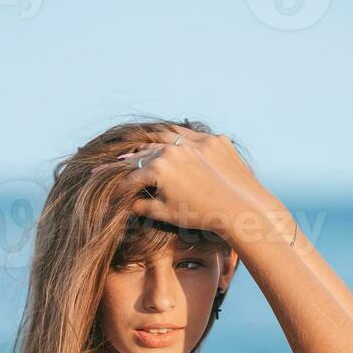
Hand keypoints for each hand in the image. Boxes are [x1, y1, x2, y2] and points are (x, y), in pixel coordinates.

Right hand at [93, 125, 268, 237]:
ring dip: (153, 143)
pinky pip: (192, 135)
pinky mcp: (216, 140)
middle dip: (130, 160)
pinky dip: (179, 138)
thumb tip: (129, 204)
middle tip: (116, 161)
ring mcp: (197, 141)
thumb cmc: (200, 216)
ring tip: (142, 147)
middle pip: (147, 152)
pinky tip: (171, 140)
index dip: (121, 185)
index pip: (133, 176)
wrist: (241, 210)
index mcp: (159, 168)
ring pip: (168, 137)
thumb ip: (144, 206)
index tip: (111, 189)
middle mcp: (174, 149)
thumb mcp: (167, 213)